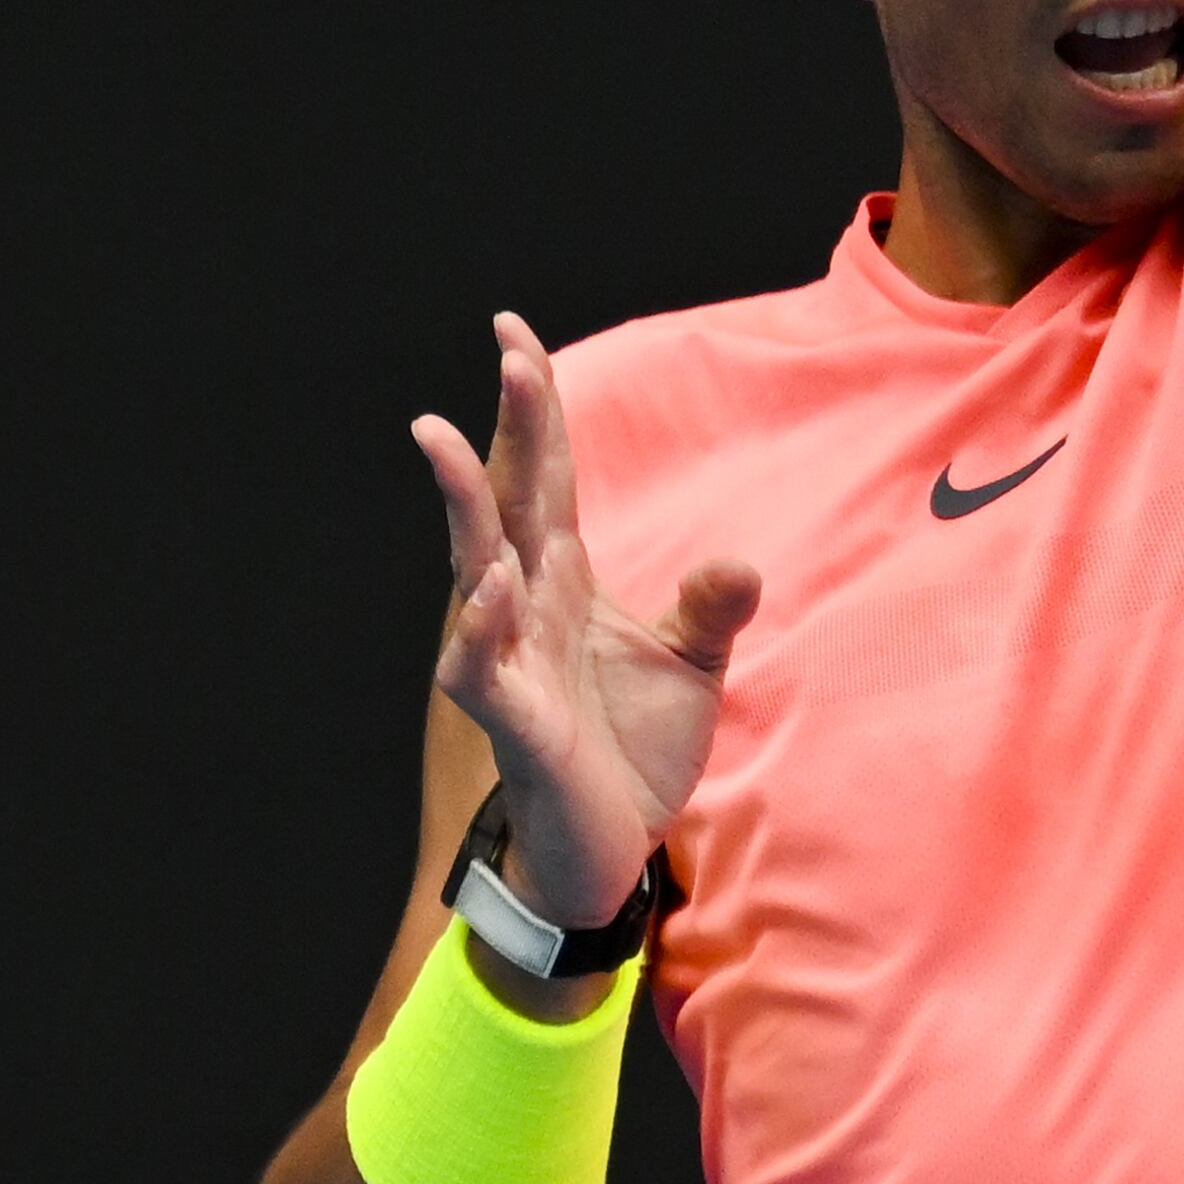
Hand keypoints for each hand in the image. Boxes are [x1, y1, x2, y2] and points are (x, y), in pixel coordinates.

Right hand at [410, 313, 759, 928]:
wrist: (610, 848)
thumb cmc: (632, 749)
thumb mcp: (691, 665)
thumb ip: (712, 607)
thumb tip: (738, 563)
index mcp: (564, 579)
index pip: (545, 476)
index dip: (536, 408)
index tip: (515, 335)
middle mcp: (527, 606)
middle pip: (510, 500)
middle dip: (507, 427)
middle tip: (508, 351)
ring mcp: (511, 660)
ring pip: (473, 568)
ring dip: (463, 506)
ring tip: (445, 439)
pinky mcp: (513, 721)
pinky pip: (482, 667)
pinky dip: (481, 627)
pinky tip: (488, 586)